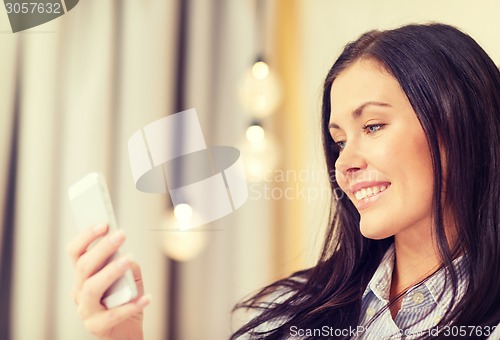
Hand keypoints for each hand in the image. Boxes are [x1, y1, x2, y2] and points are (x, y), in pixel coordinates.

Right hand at [67, 224, 150, 339]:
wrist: (126, 332)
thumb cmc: (125, 300)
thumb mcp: (129, 277)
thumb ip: (126, 264)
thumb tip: (126, 256)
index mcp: (84, 275)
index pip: (76, 252)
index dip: (87, 236)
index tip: (104, 223)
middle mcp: (79, 291)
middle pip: (83, 266)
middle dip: (102, 248)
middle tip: (121, 235)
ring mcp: (85, 310)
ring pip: (90, 288)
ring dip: (110, 271)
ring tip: (129, 260)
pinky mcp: (96, 326)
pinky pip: (112, 315)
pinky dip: (131, 305)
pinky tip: (147, 297)